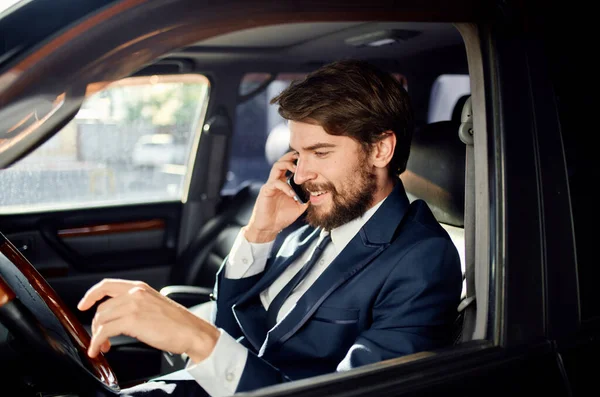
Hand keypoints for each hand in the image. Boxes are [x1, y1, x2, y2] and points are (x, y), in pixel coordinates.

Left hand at [77, 279, 219, 363]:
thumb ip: (136, 304)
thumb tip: (117, 316)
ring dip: (97, 336)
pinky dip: (97, 342)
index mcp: (140, 287)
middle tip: (101, 338)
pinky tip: (100, 349)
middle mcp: (135, 293)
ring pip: (101, 319)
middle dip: (96, 325)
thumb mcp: (154, 305)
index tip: (83, 304)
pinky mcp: (132, 320)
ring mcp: (133, 305)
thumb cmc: (178, 323)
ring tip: (103, 346)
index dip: (90, 295)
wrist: (192, 331)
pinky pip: (104, 331)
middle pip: (101, 307)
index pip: (107, 285)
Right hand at [245, 151, 307, 242]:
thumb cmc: (282, 217)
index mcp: (284, 183)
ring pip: (277, 166)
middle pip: (282, 161)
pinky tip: (292, 194)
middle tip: (302, 158)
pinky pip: (275, 183)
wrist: (270, 228)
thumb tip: (317, 192)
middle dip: (292, 157)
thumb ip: (306, 197)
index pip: (290, 167)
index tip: (313, 167)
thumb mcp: (299, 206)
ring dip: (287, 165)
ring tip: (296, 170)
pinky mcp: (266, 191)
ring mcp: (271, 184)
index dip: (300, 164)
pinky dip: (285, 187)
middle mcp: (277, 181)